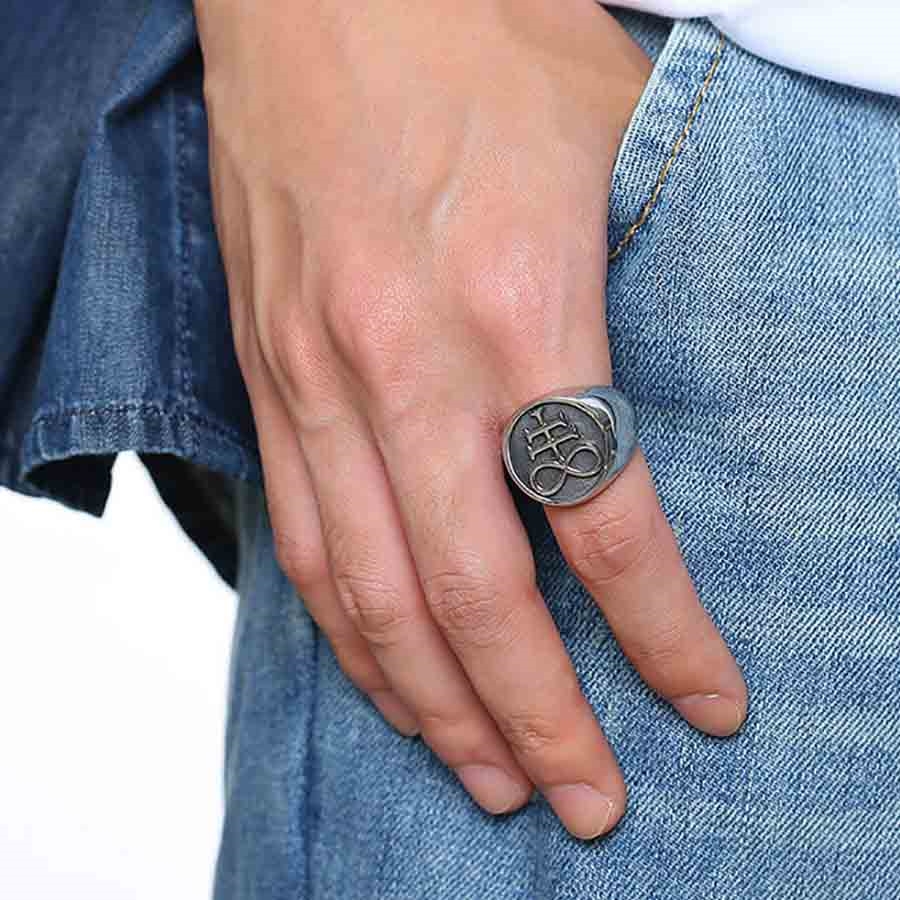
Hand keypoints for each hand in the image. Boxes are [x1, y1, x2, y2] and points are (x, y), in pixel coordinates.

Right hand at [195, 0, 747, 839]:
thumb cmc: (469, 55)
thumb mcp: (605, 150)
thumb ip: (637, 290)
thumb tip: (669, 398)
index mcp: (518, 303)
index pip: (602, 517)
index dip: (661, 633)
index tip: (703, 707)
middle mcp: (404, 362)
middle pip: (474, 594)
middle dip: (539, 717)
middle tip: (587, 803)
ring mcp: (319, 380)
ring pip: (373, 593)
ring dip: (436, 703)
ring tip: (491, 779)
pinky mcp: (269, 380)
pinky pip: (306, 542)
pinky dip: (352, 635)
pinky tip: (393, 687)